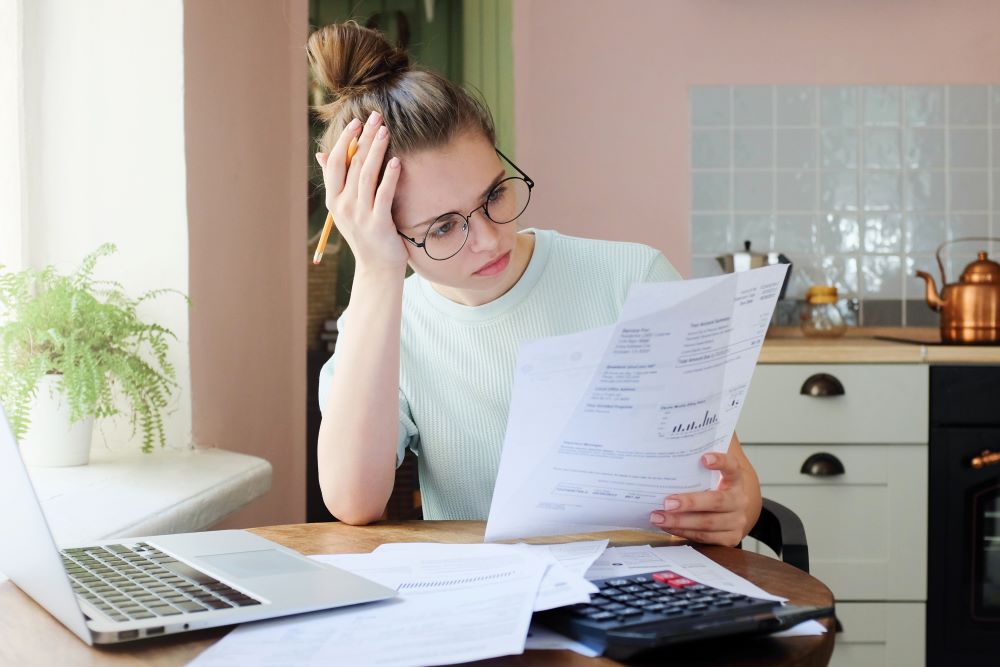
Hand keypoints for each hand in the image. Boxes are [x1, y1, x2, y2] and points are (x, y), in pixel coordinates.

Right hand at [315, 111, 407, 273]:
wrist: (377, 267)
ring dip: (376, 151)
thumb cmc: (365, 233)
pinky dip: (390, 177)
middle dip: (364, 139)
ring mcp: (360, 215)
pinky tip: (396, 161)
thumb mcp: (345, 208)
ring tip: (386, 132)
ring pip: (367, 175)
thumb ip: (336, 181)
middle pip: (352, 164)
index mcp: (333, 199)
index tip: (357, 122)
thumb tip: (321, 154)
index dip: (345, 140)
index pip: (336, 163)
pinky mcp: (378, 223)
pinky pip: (383, 195)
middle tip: (376, 117)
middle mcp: (343, 205)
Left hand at [649, 452, 750, 546]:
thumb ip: (697, 459)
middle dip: (689, 502)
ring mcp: (736, 521)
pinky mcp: (730, 539)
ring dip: (680, 521)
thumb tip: (675, 436)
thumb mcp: (711, 474)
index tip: (704, 458)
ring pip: (707, 523)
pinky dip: (683, 532)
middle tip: (667, 502)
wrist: (732, 513)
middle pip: (716, 501)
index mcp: (736, 479)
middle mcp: (739, 500)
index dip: (721, 462)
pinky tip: (667, 526)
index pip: (732, 467)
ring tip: (658, 516)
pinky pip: (703, 537)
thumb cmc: (714, 488)